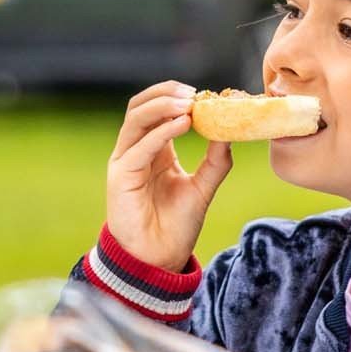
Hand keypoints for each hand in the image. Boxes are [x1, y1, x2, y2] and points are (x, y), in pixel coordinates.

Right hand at [105, 81, 232, 272]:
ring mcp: (125, 161)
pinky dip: (161, 131)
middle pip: (141, 106)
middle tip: (194, 94)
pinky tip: (183, 124)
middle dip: (166, 93)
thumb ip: (215, 161)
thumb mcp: (202, 188)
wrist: (160, 258)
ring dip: (162, 106)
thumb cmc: (176, 225)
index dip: (176, 96)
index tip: (205, 95)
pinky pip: (139, 146)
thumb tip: (230, 133)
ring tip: (189, 104)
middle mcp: (135, 151)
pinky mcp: (120, 176)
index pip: (156, 109)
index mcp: (153, 149)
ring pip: (135, 119)